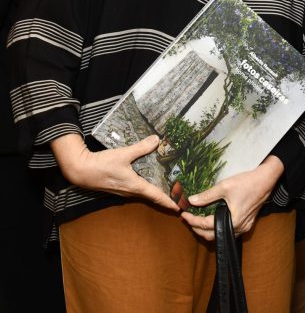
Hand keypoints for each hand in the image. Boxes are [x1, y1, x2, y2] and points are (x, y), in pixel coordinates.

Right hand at [51, 133, 179, 211]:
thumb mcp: (123, 154)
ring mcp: (124, 191)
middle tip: (179, 195)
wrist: (81, 171)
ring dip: (155, 191)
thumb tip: (157, 139)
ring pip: (144, 192)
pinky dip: (146, 186)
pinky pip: (136, 188)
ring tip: (169, 186)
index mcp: (135, 186)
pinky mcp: (119, 187)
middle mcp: (131, 192)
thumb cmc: (102, 165)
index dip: (168, 201)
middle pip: (152, 196)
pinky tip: (150, 177)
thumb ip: (141, 147)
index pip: (156, 196)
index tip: (180, 207)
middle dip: (165, 196)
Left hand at [181, 155, 283, 240]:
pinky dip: (218, 227)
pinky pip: (229, 231)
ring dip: (207, 230)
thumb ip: (207, 195)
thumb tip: (191, 200)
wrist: (265, 180)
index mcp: (232, 221)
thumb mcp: (224, 187)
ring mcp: (244, 227)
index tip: (183, 215)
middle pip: (212, 235)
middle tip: (188, 219)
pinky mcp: (247, 224)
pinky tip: (212, 219)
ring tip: (197, 220)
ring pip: (220, 235)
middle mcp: (238, 228)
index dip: (193, 220)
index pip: (206, 225)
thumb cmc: (246, 182)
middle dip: (198, 228)